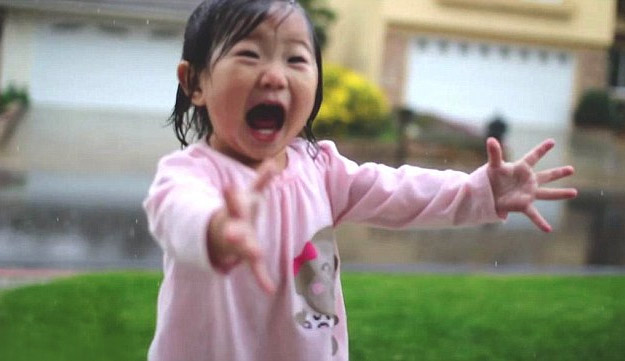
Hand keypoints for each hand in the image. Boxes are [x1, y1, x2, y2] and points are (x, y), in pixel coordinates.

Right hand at [207, 161, 276, 293]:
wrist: (218, 235)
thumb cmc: (238, 213)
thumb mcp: (248, 196)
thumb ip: (260, 182)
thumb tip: (271, 164)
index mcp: (234, 212)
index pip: (232, 202)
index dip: (230, 195)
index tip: (227, 186)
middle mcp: (233, 229)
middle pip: (233, 229)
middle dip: (233, 231)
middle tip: (232, 234)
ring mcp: (238, 245)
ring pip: (241, 249)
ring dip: (248, 252)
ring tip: (256, 255)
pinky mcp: (245, 257)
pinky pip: (254, 270)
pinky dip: (262, 278)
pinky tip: (270, 288)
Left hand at [486, 137, 576, 231]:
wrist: (486, 194)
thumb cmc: (490, 178)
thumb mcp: (493, 165)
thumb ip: (494, 153)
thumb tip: (490, 139)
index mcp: (521, 168)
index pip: (533, 156)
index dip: (542, 149)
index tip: (551, 142)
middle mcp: (528, 180)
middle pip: (546, 176)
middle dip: (558, 173)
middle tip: (572, 169)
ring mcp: (528, 193)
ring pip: (548, 193)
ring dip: (560, 193)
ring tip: (575, 193)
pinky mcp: (523, 205)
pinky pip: (534, 215)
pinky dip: (540, 222)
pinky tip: (548, 229)